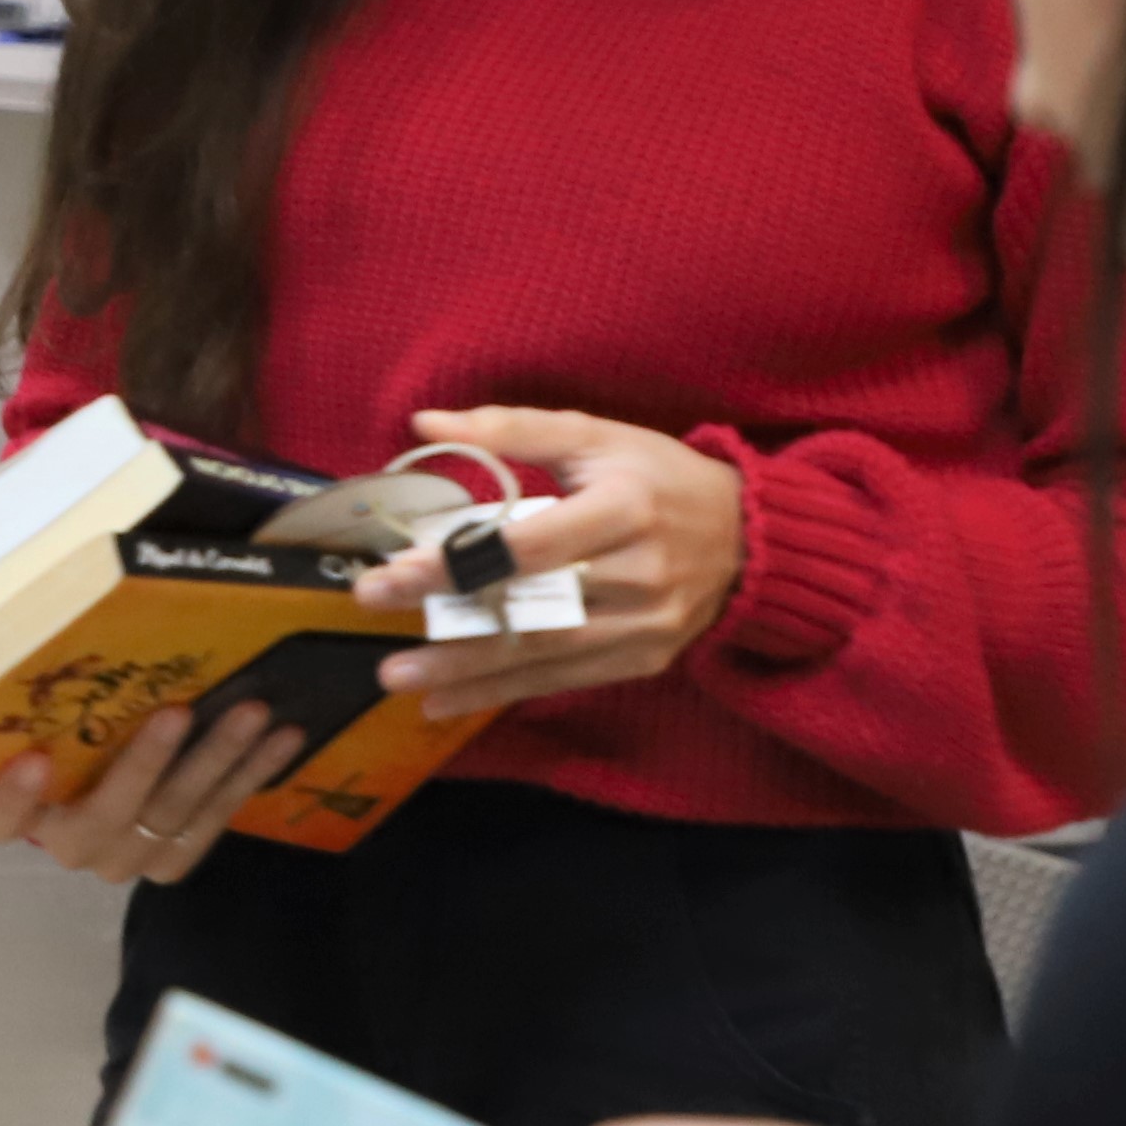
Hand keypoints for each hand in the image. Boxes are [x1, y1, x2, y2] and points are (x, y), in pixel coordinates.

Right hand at [0, 695, 316, 884]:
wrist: (103, 790)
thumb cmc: (71, 732)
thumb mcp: (56, 712)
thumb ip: (61, 687)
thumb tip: (89, 592)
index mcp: (21, 810)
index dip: (12, 796)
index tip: (35, 757)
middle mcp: (68, 844)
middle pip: (100, 818)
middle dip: (144, 764)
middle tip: (178, 713)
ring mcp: (123, 859)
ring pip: (169, 815)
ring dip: (216, 760)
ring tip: (252, 714)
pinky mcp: (169, 862)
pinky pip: (212, 821)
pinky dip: (248, 776)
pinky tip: (282, 738)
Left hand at [352, 409, 743, 720]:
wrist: (752, 539)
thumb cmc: (660, 478)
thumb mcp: (596, 436)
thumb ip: (511, 429)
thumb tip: (423, 421)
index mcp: (625, 508)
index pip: (527, 544)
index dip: (457, 562)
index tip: (393, 570)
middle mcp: (640, 574)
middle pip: (532, 607)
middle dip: (447, 618)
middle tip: (374, 616)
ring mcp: (646, 626)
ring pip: (543, 656)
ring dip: (464, 672)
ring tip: (398, 679)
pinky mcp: (644, 660)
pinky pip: (563, 682)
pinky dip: (501, 694)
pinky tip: (445, 704)